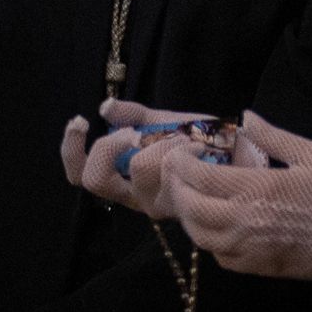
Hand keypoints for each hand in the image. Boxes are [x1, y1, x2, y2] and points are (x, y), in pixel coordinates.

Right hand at [59, 98, 209, 218]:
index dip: (72, 150)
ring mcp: (159, 204)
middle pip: (96, 180)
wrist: (240, 153)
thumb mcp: (160, 122)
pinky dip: (183, 145)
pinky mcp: (184, 204)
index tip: (83, 121)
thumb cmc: (197, 140)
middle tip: (133, 133)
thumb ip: (131, 115)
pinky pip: (171, 169)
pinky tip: (198, 144)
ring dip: (159, 140)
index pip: (81, 176)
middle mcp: (137, 198)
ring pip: (139, 167)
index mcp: (124, 179)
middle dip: (109, 146)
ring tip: (183, 136)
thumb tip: (105, 107)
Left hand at [160, 111, 311, 283]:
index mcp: (257, 189)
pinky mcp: (259, 267)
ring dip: (188, 215)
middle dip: (177, 188)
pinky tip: (215, 226)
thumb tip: (245, 117)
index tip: (181, 151)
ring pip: (200, 237)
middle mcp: (245, 221)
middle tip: (178, 173)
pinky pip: (220, 257)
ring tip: (191, 197)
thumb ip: (273, 136)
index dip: (182, 164)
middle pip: (192, 208)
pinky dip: (209, 241)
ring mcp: (250, 248)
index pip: (201, 177)